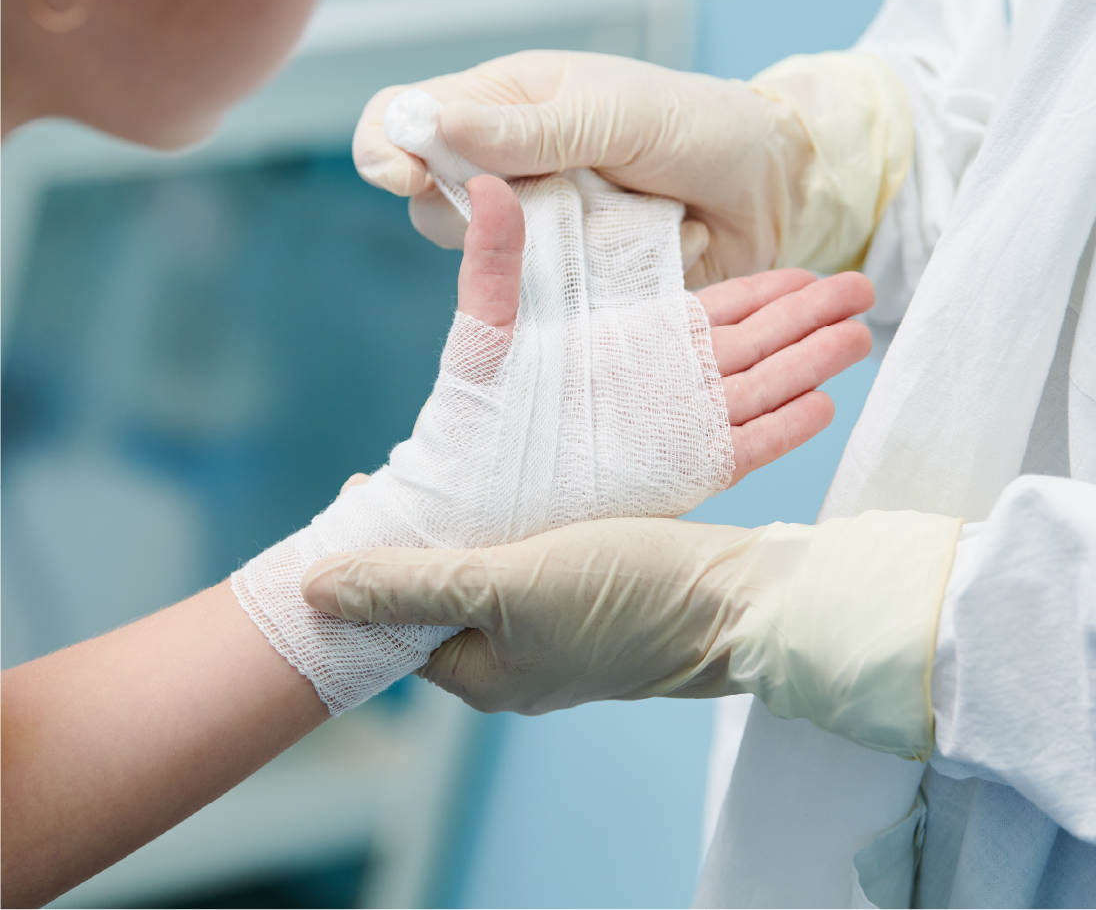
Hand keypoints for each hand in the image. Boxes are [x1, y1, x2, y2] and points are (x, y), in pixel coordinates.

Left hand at [301, 510, 962, 759]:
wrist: (745, 600)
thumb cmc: (630, 594)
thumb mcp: (510, 583)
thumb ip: (413, 585)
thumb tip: (311, 592)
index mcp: (485, 671)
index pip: (398, 614)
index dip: (374, 552)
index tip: (365, 485)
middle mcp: (520, 660)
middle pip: (445, 592)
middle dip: (425, 530)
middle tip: (413, 464)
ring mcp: (564, 635)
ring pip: (496, 570)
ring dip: (477, 519)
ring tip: (461, 464)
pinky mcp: (604, 601)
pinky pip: (540, 558)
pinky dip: (525, 520)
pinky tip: (529, 483)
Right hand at [353, 51, 810, 286]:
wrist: (770, 189)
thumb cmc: (693, 127)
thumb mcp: (612, 114)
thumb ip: (525, 129)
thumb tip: (428, 125)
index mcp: (500, 110)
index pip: (399, 122)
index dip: (386, 150)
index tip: (411, 176)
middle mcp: (506, 177)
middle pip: (430, 208)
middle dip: (477, 216)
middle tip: (550, 196)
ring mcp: (537, 237)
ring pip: (485, 267)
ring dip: (548, 252)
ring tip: (616, 219)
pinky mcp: (572, 289)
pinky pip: (547, 307)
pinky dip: (591, 288)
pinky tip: (641, 254)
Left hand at [438, 175, 872, 484]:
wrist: (471, 500)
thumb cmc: (472, 420)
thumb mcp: (484, 330)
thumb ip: (495, 262)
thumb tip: (487, 186)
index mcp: (633, 348)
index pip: (714, 311)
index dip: (765, 290)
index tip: (808, 269)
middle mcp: (665, 386)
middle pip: (756, 343)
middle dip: (810, 316)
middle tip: (864, 288)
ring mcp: (678, 430)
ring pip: (763, 385)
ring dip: (813, 360)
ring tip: (862, 335)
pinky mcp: (682, 473)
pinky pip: (747, 444)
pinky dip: (786, 427)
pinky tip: (825, 405)